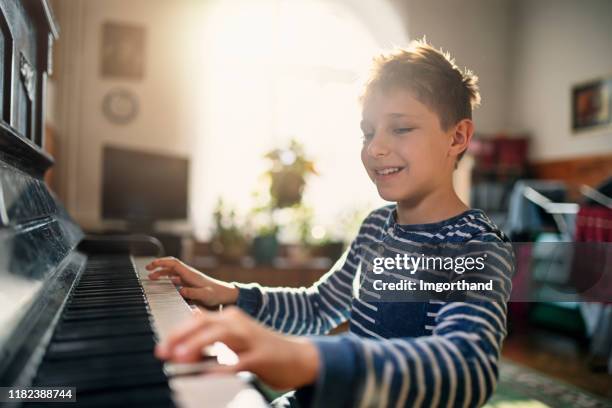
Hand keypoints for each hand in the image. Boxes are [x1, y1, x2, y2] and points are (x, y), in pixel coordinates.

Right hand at [146, 257, 238, 306]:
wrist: (226, 295)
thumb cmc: (217, 294)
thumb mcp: (205, 295)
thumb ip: (193, 292)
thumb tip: (180, 290)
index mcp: (191, 274)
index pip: (174, 263)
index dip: (162, 262)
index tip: (151, 265)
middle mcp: (189, 274)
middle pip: (171, 267)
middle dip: (158, 267)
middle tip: (147, 270)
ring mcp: (189, 279)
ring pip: (172, 273)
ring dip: (162, 274)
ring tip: (151, 277)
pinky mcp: (190, 284)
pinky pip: (176, 279)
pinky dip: (168, 280)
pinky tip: (164, 284)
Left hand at [155, 306, 320, 389]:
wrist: (299, 357)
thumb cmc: (262, 350)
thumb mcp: (234, 340)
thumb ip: (211, 339)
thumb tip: (182, 344)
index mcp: (230, 318)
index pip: (197, 320)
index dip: (177, 333)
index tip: (162, 349)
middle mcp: (239, 324)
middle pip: (205, 324)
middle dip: (182, 337)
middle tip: (163, 352)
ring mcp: (251, 338)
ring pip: (221, 335)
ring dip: (198, 345)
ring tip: (180, 358)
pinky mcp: (263, 356)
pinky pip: (240, 361)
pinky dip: (223, 367)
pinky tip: (208, 375)